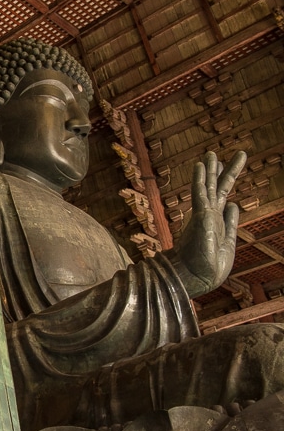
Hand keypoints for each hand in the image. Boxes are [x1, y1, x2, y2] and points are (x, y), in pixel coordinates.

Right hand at [169, 151, 245, 297]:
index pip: (222, 199)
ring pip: (208, 187)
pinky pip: (199, 193)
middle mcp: (209, 216)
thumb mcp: (228, 242)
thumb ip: (230, 223)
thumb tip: (234, 204)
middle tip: (218, 154)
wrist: (197, 277)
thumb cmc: (210, 266)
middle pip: (216, 188)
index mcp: (216, 223)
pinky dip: (199, 178)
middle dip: (220, 171)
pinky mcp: (200, 216)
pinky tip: (200, 164)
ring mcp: (204, 215)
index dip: (225, 186)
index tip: (228, 172)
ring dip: (210, 169)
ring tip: (211, 153)